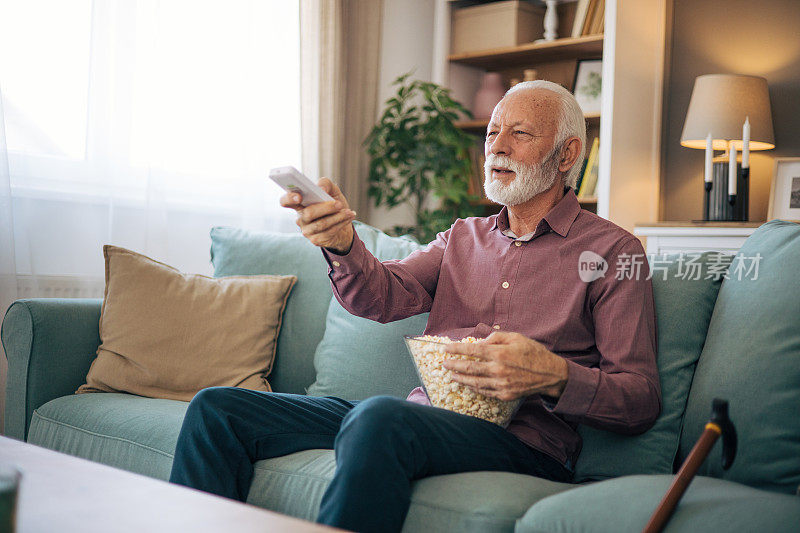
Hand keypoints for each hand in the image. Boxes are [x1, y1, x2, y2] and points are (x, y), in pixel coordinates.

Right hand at [279, 177, 355, 253]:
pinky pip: (329, 232)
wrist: (344, 224)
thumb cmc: (334, 204)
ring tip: (348, 211)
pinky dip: (341, 223)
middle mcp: (300, 218)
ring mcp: (307, 230)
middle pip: (308, 213)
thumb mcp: (332, 191)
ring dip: (337, 217)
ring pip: (321, 224)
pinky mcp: (316, 240)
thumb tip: (321, 188)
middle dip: (325, 208)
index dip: (289, 199)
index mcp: (299, 204)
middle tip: (339, 204)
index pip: (285, 201)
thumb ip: (326, 183)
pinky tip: (349, 217)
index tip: (299, 197)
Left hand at [442, 331, 567, 401]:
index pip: (472, 350)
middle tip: (443, 363)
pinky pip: (485, 392)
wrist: (551, 374)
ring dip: (460, 379)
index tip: (445, 349)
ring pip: (474, 383)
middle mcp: (498, 370)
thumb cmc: (533, 352)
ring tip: (451, 375)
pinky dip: (474, 388)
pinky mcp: (505, 395)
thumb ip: (495, 338)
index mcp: (500, 353)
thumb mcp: (516, 337)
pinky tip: (468, 384)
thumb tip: (479, 342)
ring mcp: (501, 384)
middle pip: (469, 368)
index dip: (456, 350)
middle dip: (453, 365)